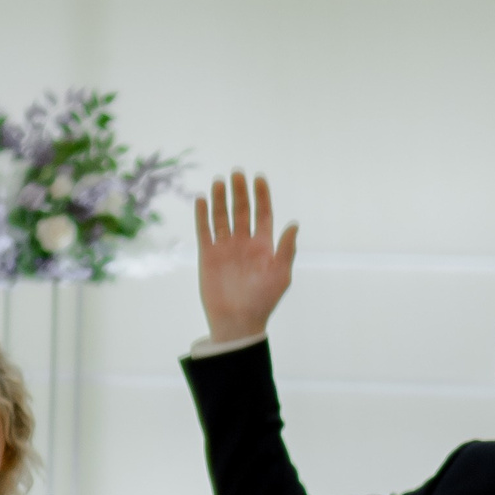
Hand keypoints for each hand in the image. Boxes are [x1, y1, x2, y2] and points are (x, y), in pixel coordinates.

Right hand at [194, 171, 297, 342]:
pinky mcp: (208, 255)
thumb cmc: (263, 300)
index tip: (259, 178)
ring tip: (218, 181)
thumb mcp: (281, 274)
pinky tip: (200, 199)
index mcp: (264, 245)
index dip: (262, 196)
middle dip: (239, 192)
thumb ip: (286, 249)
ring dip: (220, 199)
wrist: (238, 321)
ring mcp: (225, 248)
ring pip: (222, 217)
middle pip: (241, 210)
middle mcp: (244, 243)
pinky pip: (204, 231)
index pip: (263, 214)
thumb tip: (294, 224)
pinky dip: (202, 215)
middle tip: (236, 173)